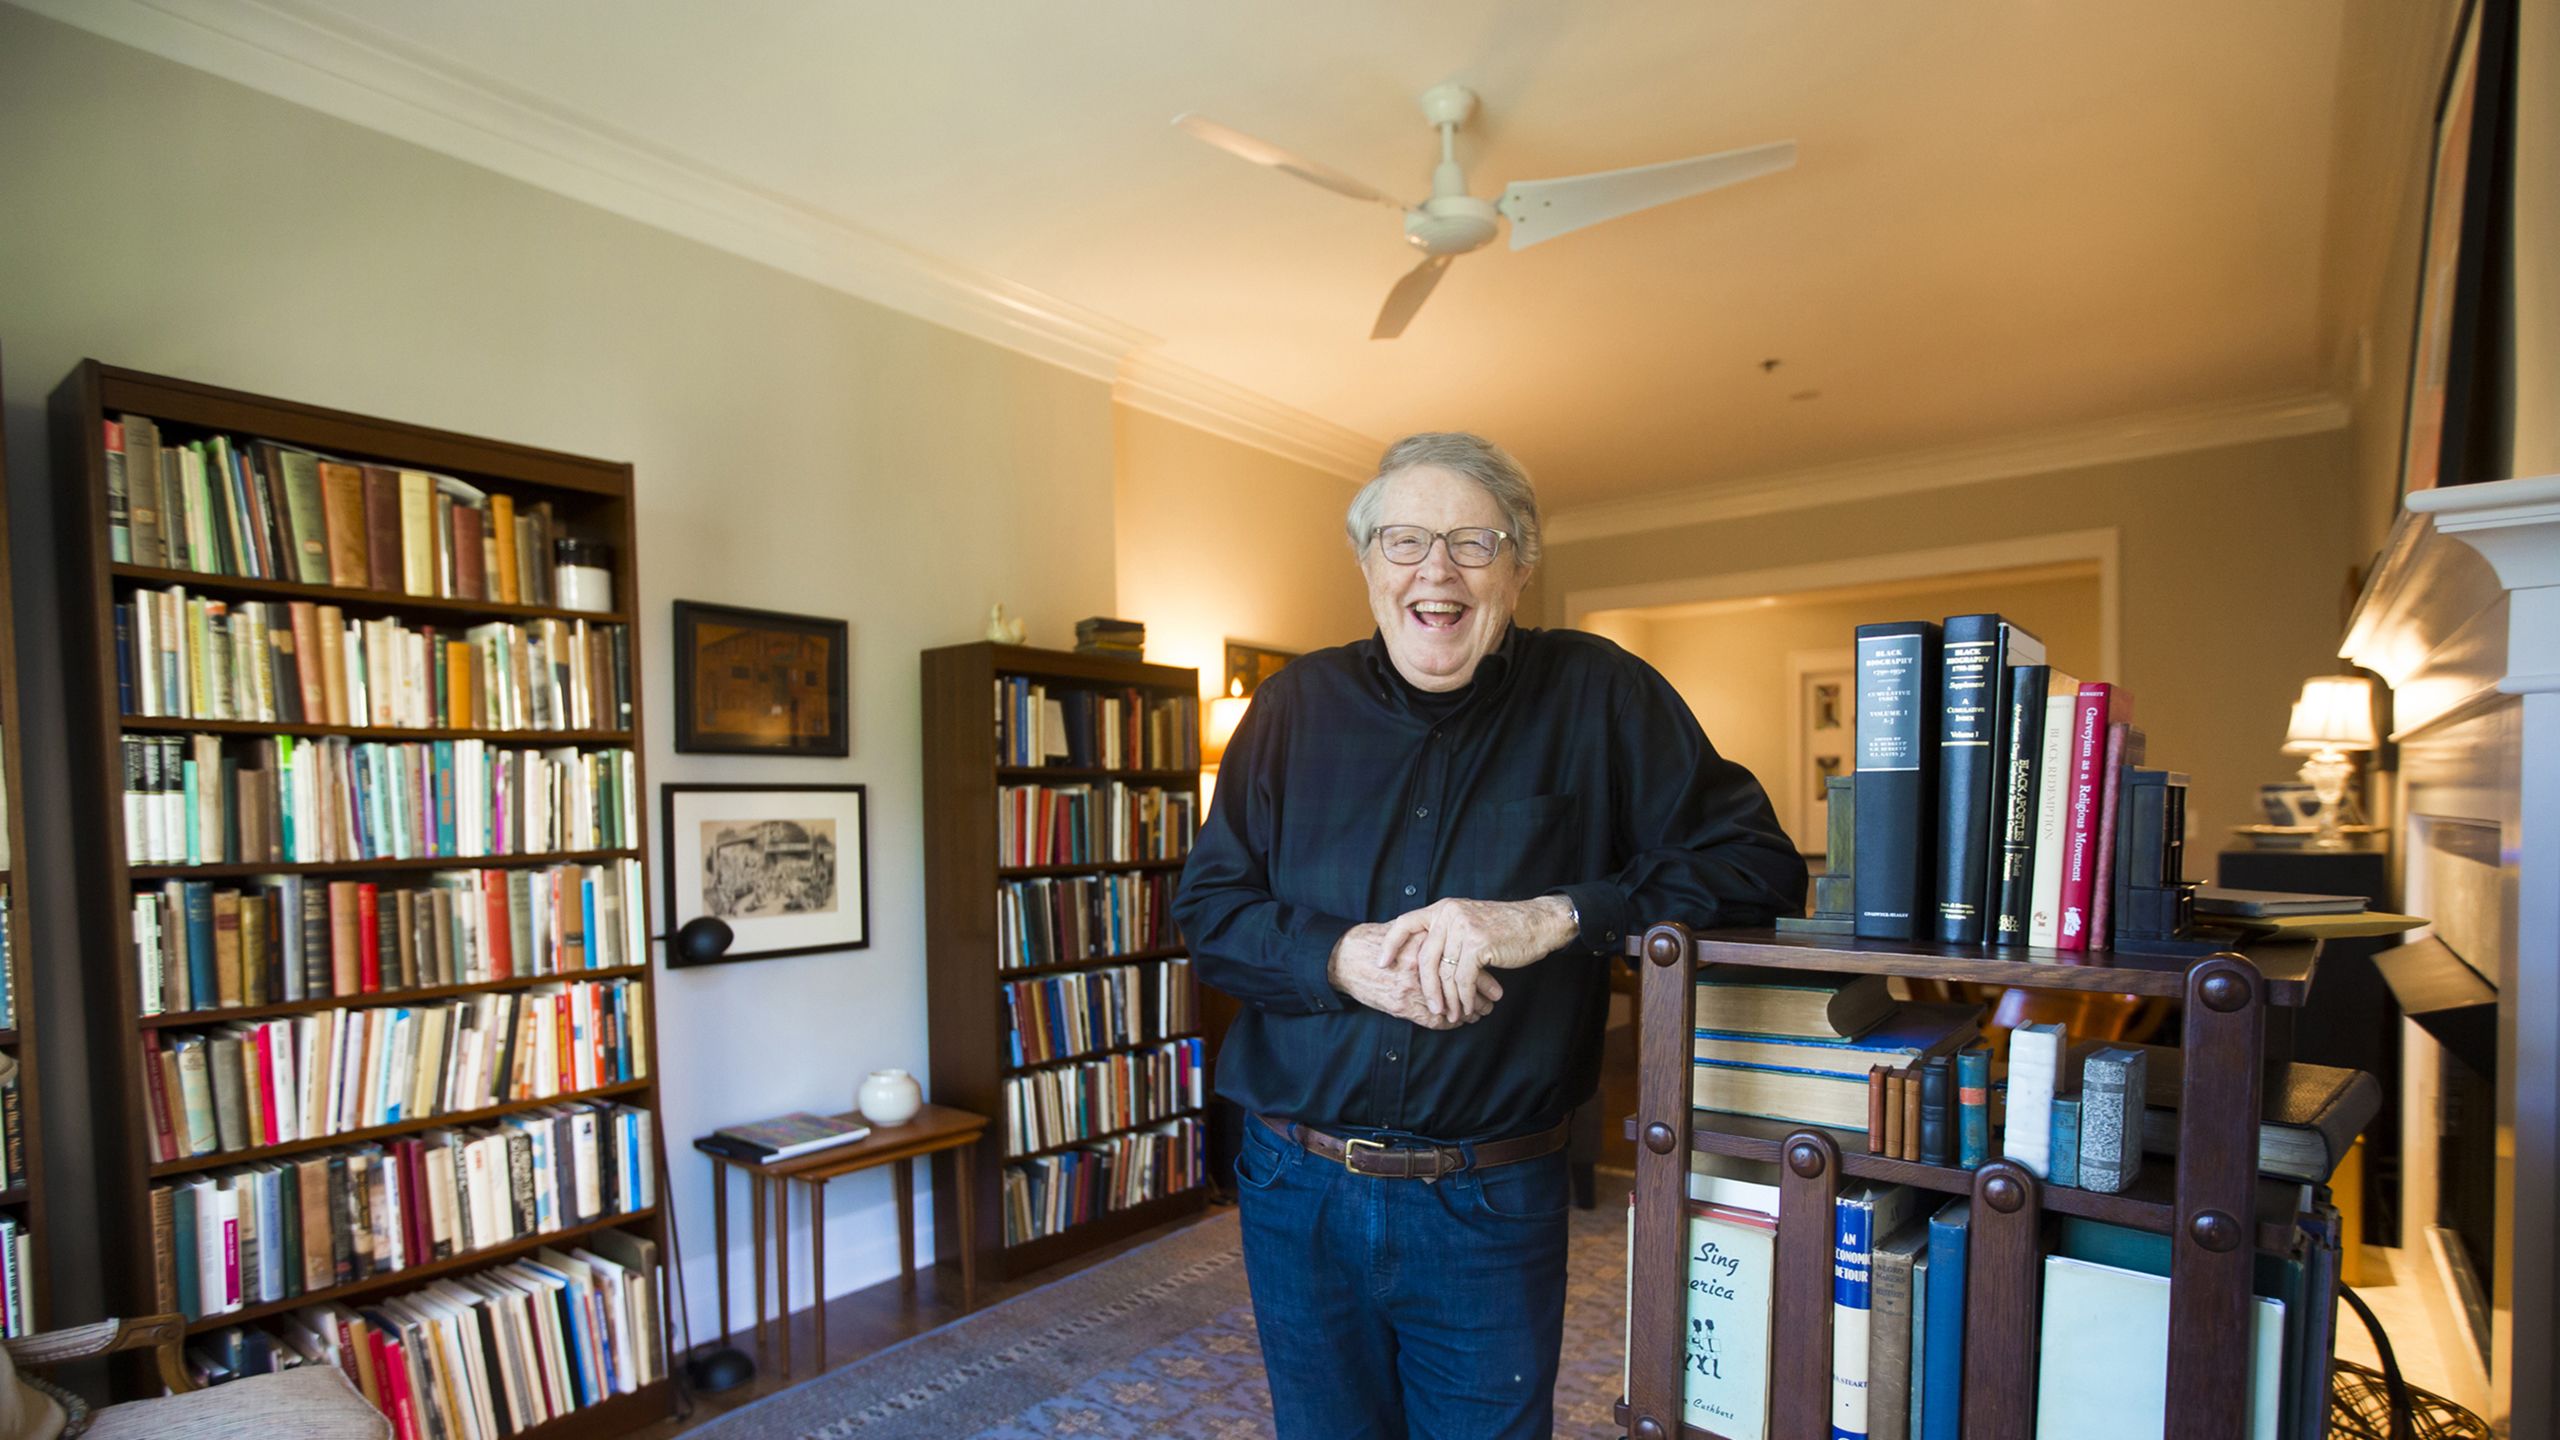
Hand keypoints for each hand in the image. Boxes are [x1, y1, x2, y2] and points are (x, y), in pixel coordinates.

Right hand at [1328, 923, 1499, 1030]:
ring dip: (1467, 1012)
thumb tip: (1461, 940)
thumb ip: (1432, 936)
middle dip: (1479, 996)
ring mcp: (1411, 989)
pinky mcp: (1402, 1006)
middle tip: (1493, 1001)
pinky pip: (1433, 1020)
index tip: (1495, 984)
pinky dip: (1448, 1023)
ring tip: (1479, 1014)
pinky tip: (1456, 1022)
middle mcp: (1421, 967)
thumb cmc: (1376, 941)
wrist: (1347, 958)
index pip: (1464, 964)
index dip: (1482, 976)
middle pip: (1461, 985)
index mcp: (1425, 945)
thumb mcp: (1407, 931)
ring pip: (1450, 1005)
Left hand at [1379, 896, 1577, 1023]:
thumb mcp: (1468, 922)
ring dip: (1449, 998)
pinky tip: (1468, 1007)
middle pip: (1424, 958)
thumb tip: (1422, 962)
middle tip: (1433, 1008)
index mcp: (1443, 909)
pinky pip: (1463, 979)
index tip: (1381, 964)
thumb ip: (1446, 934)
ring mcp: (1463, 928)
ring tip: (1453, 1014)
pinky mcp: (1478, 943)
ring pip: (1444, 972)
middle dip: (1426, 988)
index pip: (1405, 923)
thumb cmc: (1503, 928)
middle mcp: (1449, 914)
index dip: (1390, 944)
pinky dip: (1465, 997)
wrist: (1537, 923)